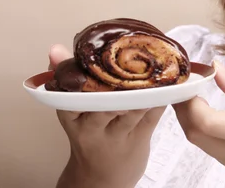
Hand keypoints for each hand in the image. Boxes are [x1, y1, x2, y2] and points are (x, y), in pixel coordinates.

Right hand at [49, 45, 165, 187]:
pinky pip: (152, 114)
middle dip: (119, 82)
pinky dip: (161, 96)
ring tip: (153, 67)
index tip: (95, 56)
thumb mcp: (72, 110)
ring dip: (145, 87)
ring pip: (132, 107)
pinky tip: (168, 82)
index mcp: (71, 114)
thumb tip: (56, 49)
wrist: (101, 178)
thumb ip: (68, 78)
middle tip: (132, 59)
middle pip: (105, 101)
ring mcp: (117, 134)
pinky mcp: (140, 137)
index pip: (73, 94)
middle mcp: (92, 126)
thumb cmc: (89, 134)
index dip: (86, 75)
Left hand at [173, 62, 224, 187]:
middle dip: (183, 109)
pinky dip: (206, 132)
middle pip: (195, 135)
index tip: (191, 78)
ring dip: (192, 121)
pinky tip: (214, 114)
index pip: (205, 121)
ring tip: (197, 95)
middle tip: (187, 84)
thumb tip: (218, 71)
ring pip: (203, 145)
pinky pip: (216, 152)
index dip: (188, 99)